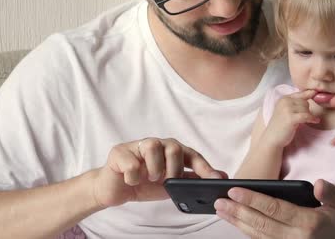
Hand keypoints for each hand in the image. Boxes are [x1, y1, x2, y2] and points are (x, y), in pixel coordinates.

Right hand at [92, 137, 225, 207]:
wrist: (113, 189)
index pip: (191, 154)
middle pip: (173, 145)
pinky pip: (131, 162)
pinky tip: (131, 180)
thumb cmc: (142, 184)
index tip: (215, 179)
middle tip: (167, 181)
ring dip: (153, 168)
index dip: (204, 166)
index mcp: (169, 152)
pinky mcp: (119, 152)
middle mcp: (155, 145)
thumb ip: (191, 180)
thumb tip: (220, 177)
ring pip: (152, 146)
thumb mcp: (169, 186)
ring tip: (148, 178)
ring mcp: (136, 146)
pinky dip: (133, 177)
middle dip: (174, 167)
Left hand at [214, 179, 334, 238]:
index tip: (234, 190)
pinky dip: (247, 232)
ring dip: (238, 223)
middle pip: (261, 224)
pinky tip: (236, 222)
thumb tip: (318, 184)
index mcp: (311, 223)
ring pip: (259, 236)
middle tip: (219, 201)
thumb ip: (332, 193)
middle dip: (238, 212)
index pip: (275, 209)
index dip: (252, 199)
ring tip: (222, 210)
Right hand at [263, 89, 319, 147]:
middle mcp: (284, 101)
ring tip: (303, 122)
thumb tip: (313, 92)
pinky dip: (312, 118)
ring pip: (306, 109)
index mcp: (283, 98)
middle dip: (306, 110)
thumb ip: (297, 102)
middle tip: (302, 118)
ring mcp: (287, 109)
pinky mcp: (290, 118)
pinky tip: (315, 121)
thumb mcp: (288, 110)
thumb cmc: (281, 125)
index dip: (309, 94)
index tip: (316, 93)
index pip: (300, 93)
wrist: (272, 138)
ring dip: (308, 116)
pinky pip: (306, 116)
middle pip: (305, 102)